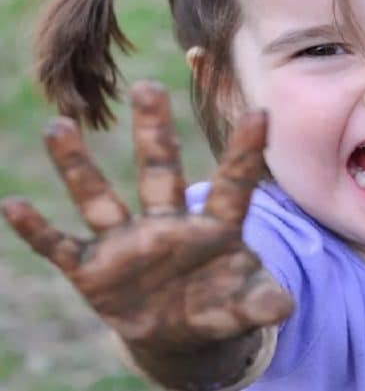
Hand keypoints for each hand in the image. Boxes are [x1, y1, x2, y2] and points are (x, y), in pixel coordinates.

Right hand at [2, 82, 292, 350]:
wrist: (181, 333)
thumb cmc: (220, 304)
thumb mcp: (247, 304)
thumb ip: (262, 301)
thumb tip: (282, 306)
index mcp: (215, 227)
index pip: (233, 185)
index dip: (246, 153)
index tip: (261, 113)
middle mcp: (168, 224)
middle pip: (161, 170)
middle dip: (154, 132)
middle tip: (148, 87)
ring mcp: (127, 243)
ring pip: (99, 197)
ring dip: (78, 166)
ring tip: (59, 125)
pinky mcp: (94, 270)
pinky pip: (60, 247)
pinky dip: (38, 230)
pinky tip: (13, 206)